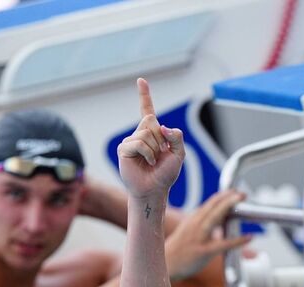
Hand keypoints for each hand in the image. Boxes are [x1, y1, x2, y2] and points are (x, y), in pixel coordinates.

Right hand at [117, 78, 184, 198]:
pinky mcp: (124, 149)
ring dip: (154, 149)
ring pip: (146, 133)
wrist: (154, 190)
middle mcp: (140, 134)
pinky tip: (146, 163)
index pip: (147, 110)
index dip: (144, 96)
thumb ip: (176, 137)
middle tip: (159, 156)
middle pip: (152, 122)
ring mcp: (130, 141)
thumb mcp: (179, 154)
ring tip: (152, 162)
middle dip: (160, 139)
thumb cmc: (166, 174)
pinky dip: (147, 153)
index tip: (141, 80)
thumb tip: (162, 126)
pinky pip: (139, 143)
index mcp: (153, 133)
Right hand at [164, 190, 252, 279]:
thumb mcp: (189, 231)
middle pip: (212, 207)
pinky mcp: (203, 251)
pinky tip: (249, 237)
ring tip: (241, 201)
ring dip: (228, 207)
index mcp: (193, 220)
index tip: (234, 191)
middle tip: (242, 193)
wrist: (166, 264)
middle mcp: (195, 225)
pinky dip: (237, 240)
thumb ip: (204, 224)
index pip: (209, 204)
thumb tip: (222, 219)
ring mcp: (198, 237)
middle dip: (227, 198)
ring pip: (214, 218)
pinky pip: (222, 244)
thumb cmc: (180, 249)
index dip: (222, 196)